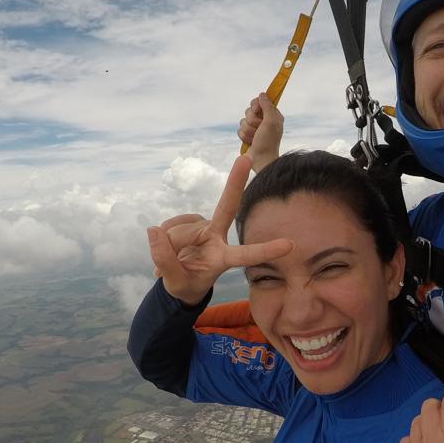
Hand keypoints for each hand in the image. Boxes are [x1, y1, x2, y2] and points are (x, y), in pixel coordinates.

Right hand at [146, 154, 293, 304]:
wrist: (178, 279)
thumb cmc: (185, 284)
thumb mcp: (175, 283)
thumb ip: (165, 260)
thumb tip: (153, 230)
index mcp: (224, 258)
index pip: (246, 254)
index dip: (266, 250)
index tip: (290, 244)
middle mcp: (218, 237)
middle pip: (227, 206)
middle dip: (235, 182)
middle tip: (247, 158)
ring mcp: (204, 226)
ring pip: (181, 230)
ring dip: (169, 245)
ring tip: (169, 262)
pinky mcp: (190, 220)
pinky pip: (169, 225)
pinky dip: (162, 237)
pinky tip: (165, 246)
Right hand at [239, 93, 283, 171]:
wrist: (261, 159)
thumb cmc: (269, 141)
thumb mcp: (271, 122)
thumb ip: (267, 107)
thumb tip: (262, 94)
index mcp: (272, 115)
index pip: (259, 101)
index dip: (256, 106)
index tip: (257, 111)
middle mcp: (264, 120)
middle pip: (249, 111)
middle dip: (252, 121)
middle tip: (259, 129)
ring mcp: (255, 128)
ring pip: (243, 121)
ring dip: (248, 130)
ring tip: (255, 138)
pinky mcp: (248, 135)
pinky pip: (239, 130)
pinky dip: (244, 136)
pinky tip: (251, 142)